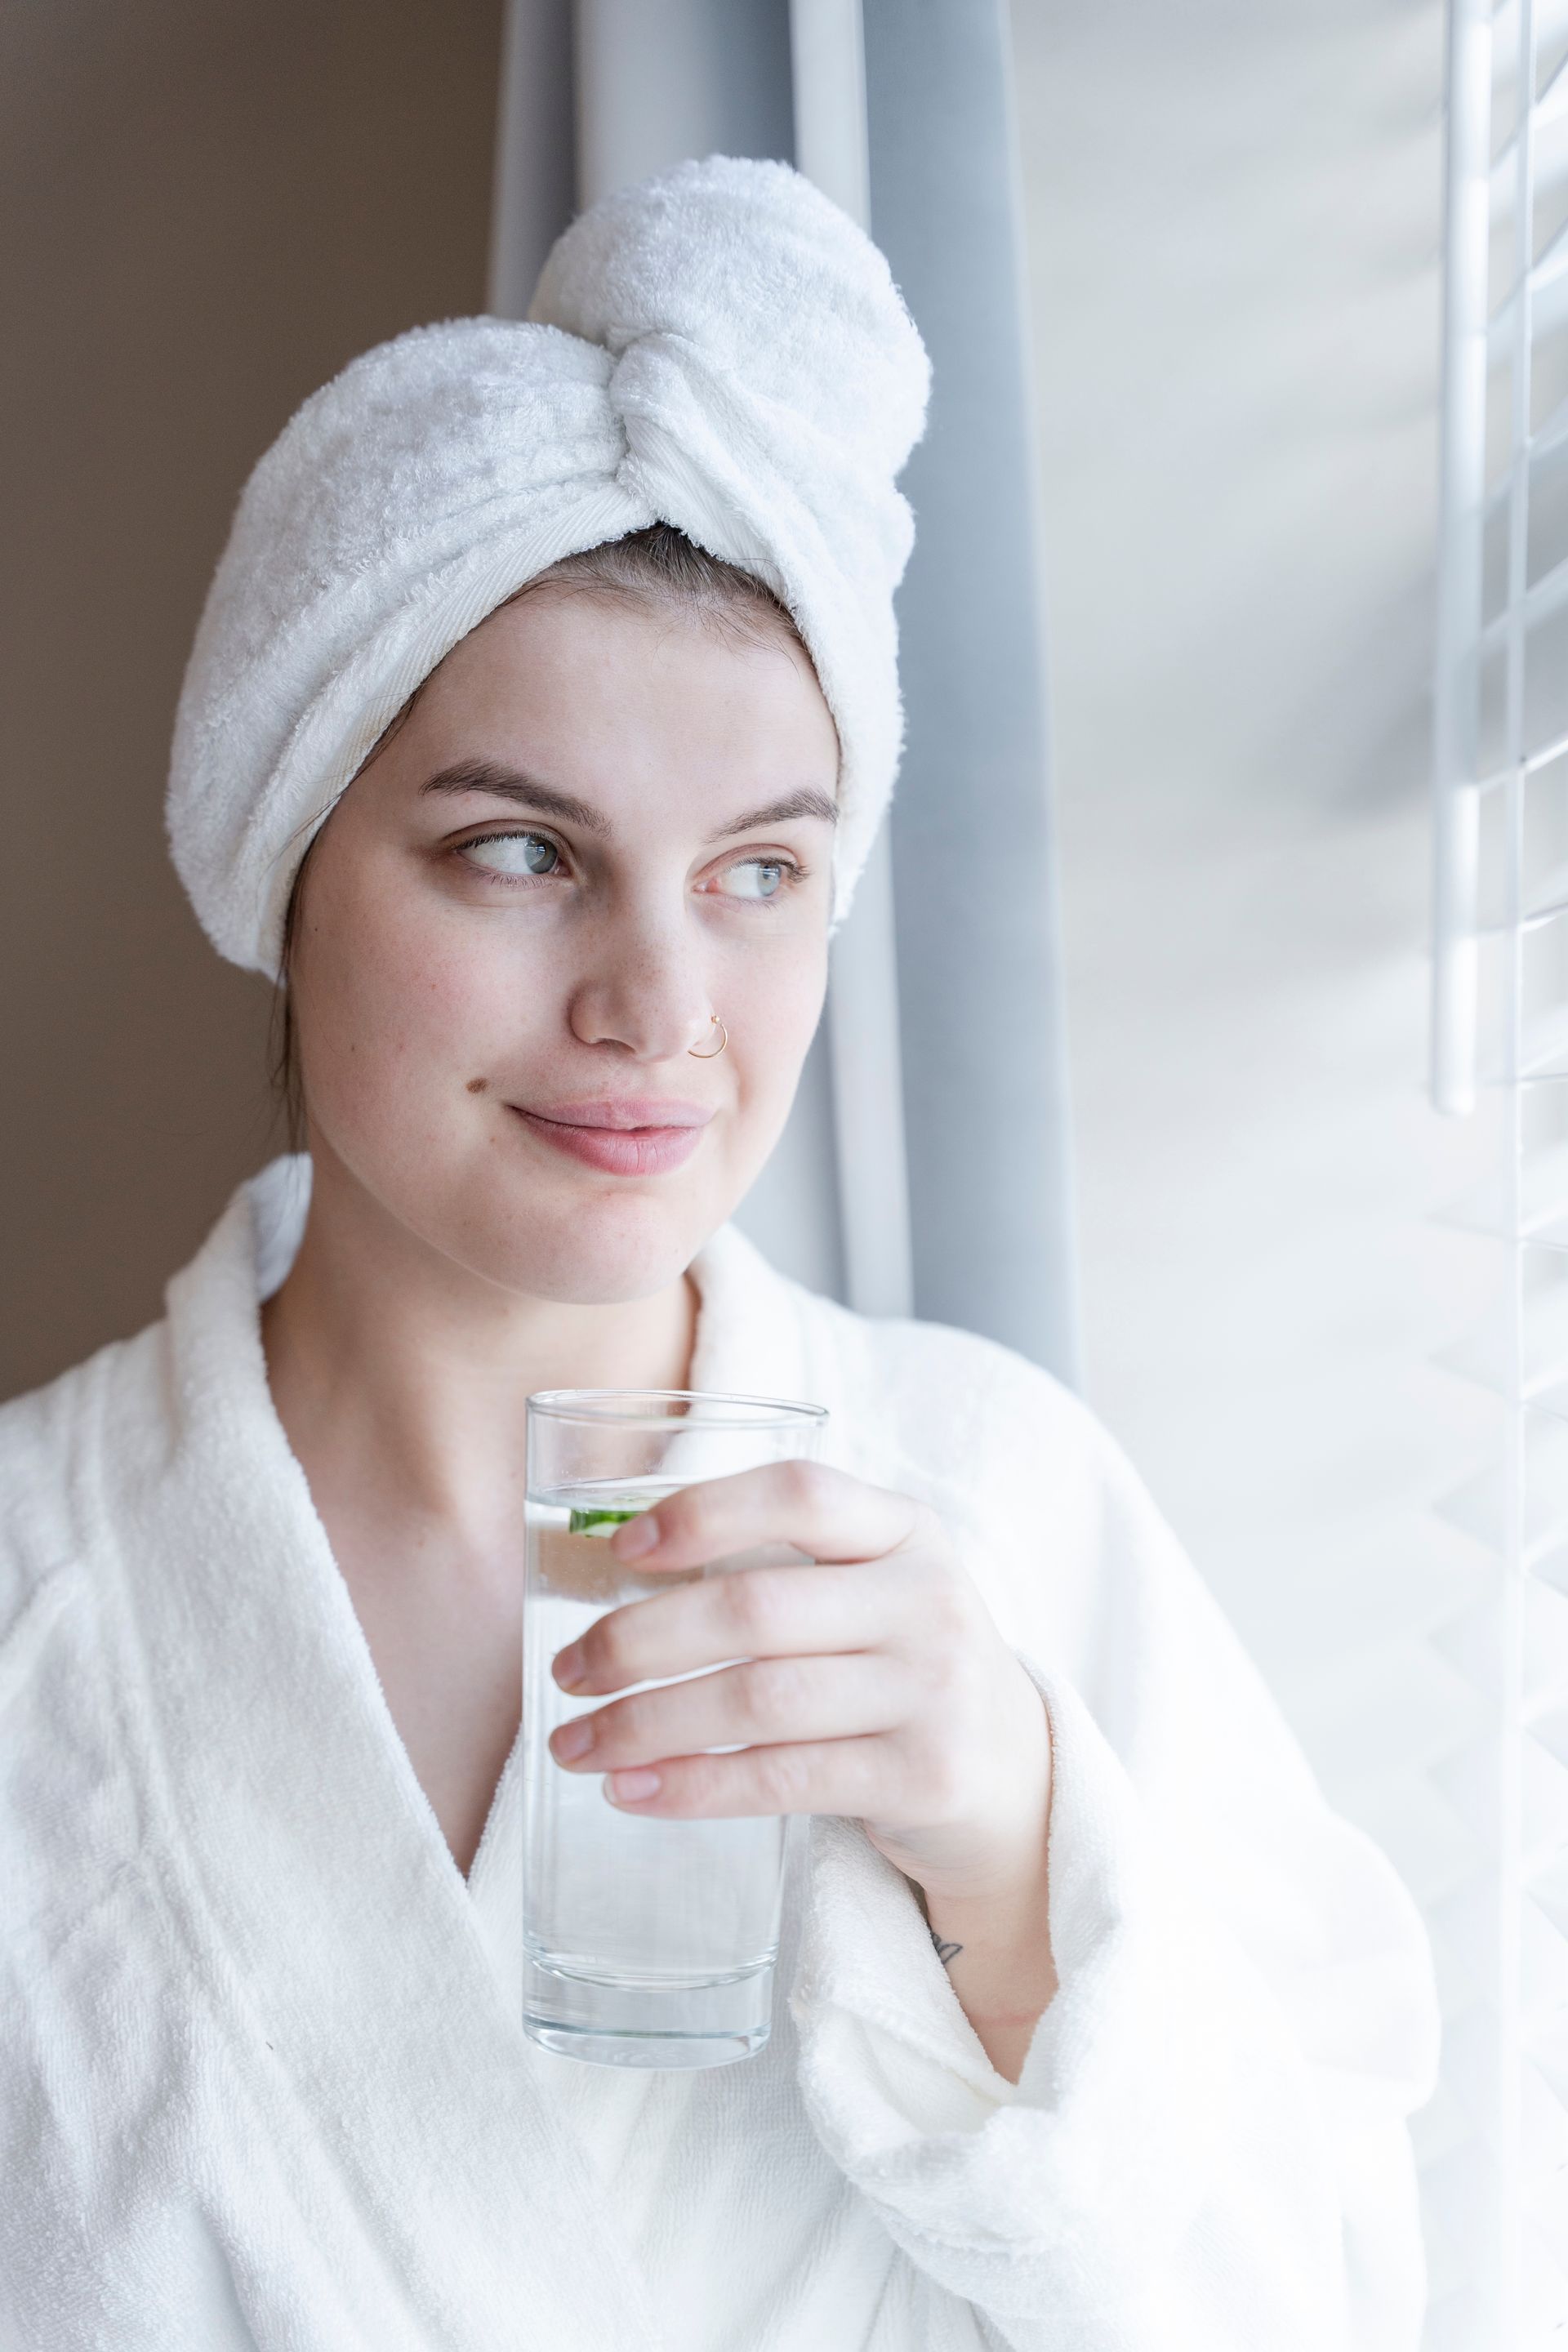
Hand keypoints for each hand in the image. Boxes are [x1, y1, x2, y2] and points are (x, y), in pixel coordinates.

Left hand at [547, 1461, 1051, 1913]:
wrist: (1016, 1778)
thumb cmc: (899, 1669)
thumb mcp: (871, 1591)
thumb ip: (778, 1568)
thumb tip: (608, 1567)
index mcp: (907, 1531)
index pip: (802, 1492)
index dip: (704, 1512)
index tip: (621, 1550)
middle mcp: (929, 1600)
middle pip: (756, 1608)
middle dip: (638, 1640)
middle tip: (567, 1670)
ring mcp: (934, 1691)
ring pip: (757, 1701)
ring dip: (645, 1725)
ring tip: (575, 1744)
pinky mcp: (926, 1776)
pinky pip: (781, 1780)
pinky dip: (692, 1785)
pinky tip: (633, 1792)